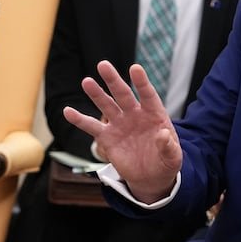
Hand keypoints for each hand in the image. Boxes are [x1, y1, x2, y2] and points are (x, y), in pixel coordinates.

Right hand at [63, 60, 181, 202]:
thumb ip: (169, 146)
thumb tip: (163, 134)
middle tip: (103, 65)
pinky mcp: (107, 137)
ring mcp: (119, 124)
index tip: (135, 68)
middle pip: (123, 94)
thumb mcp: (173, 157)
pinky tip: (68, 111)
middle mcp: (134, 115)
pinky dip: (79, 119)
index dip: (141, 82)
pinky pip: (91, 126)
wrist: (150, 176)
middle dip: (113, 80)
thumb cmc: (165, 162)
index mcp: (154, 114)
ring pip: (106, 105)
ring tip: (87, 82)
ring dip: (96, 94)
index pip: (147, 95)